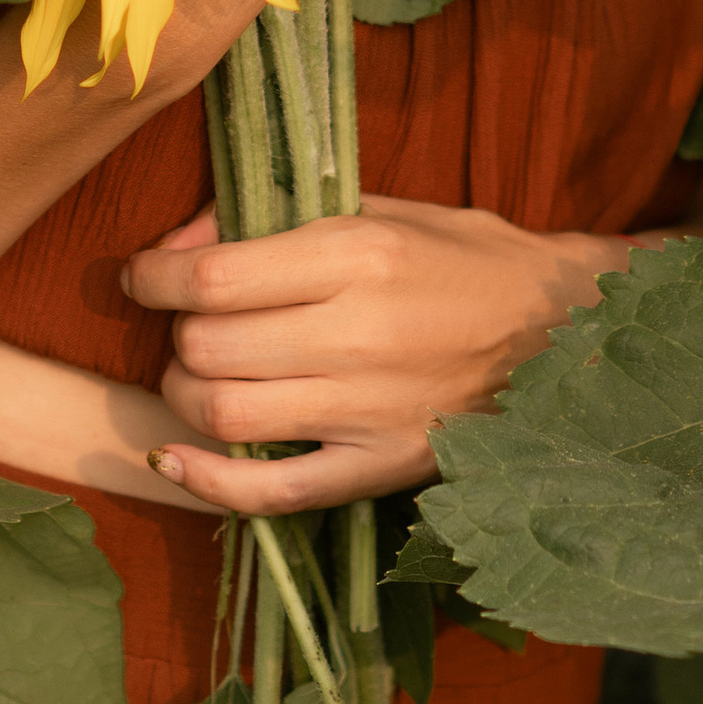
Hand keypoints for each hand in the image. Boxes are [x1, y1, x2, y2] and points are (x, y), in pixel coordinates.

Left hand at [120, 194, 629, 512]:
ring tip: (197, 372)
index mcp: (360, 254)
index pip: (215, 277)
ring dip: (185, 394)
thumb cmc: (463, 257)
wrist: (561, 330)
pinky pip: (272, 494)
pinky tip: (174, 461)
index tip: (141, 276)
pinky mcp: (381, 468)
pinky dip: (208, 484)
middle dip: (175, 333)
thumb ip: (279, 220)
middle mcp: (359, 334)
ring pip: (225, 417)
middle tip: (188, 321)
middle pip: (209, 347)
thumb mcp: (380, 209)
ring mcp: (370, 411)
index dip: (154, 278)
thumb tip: (182, 245)